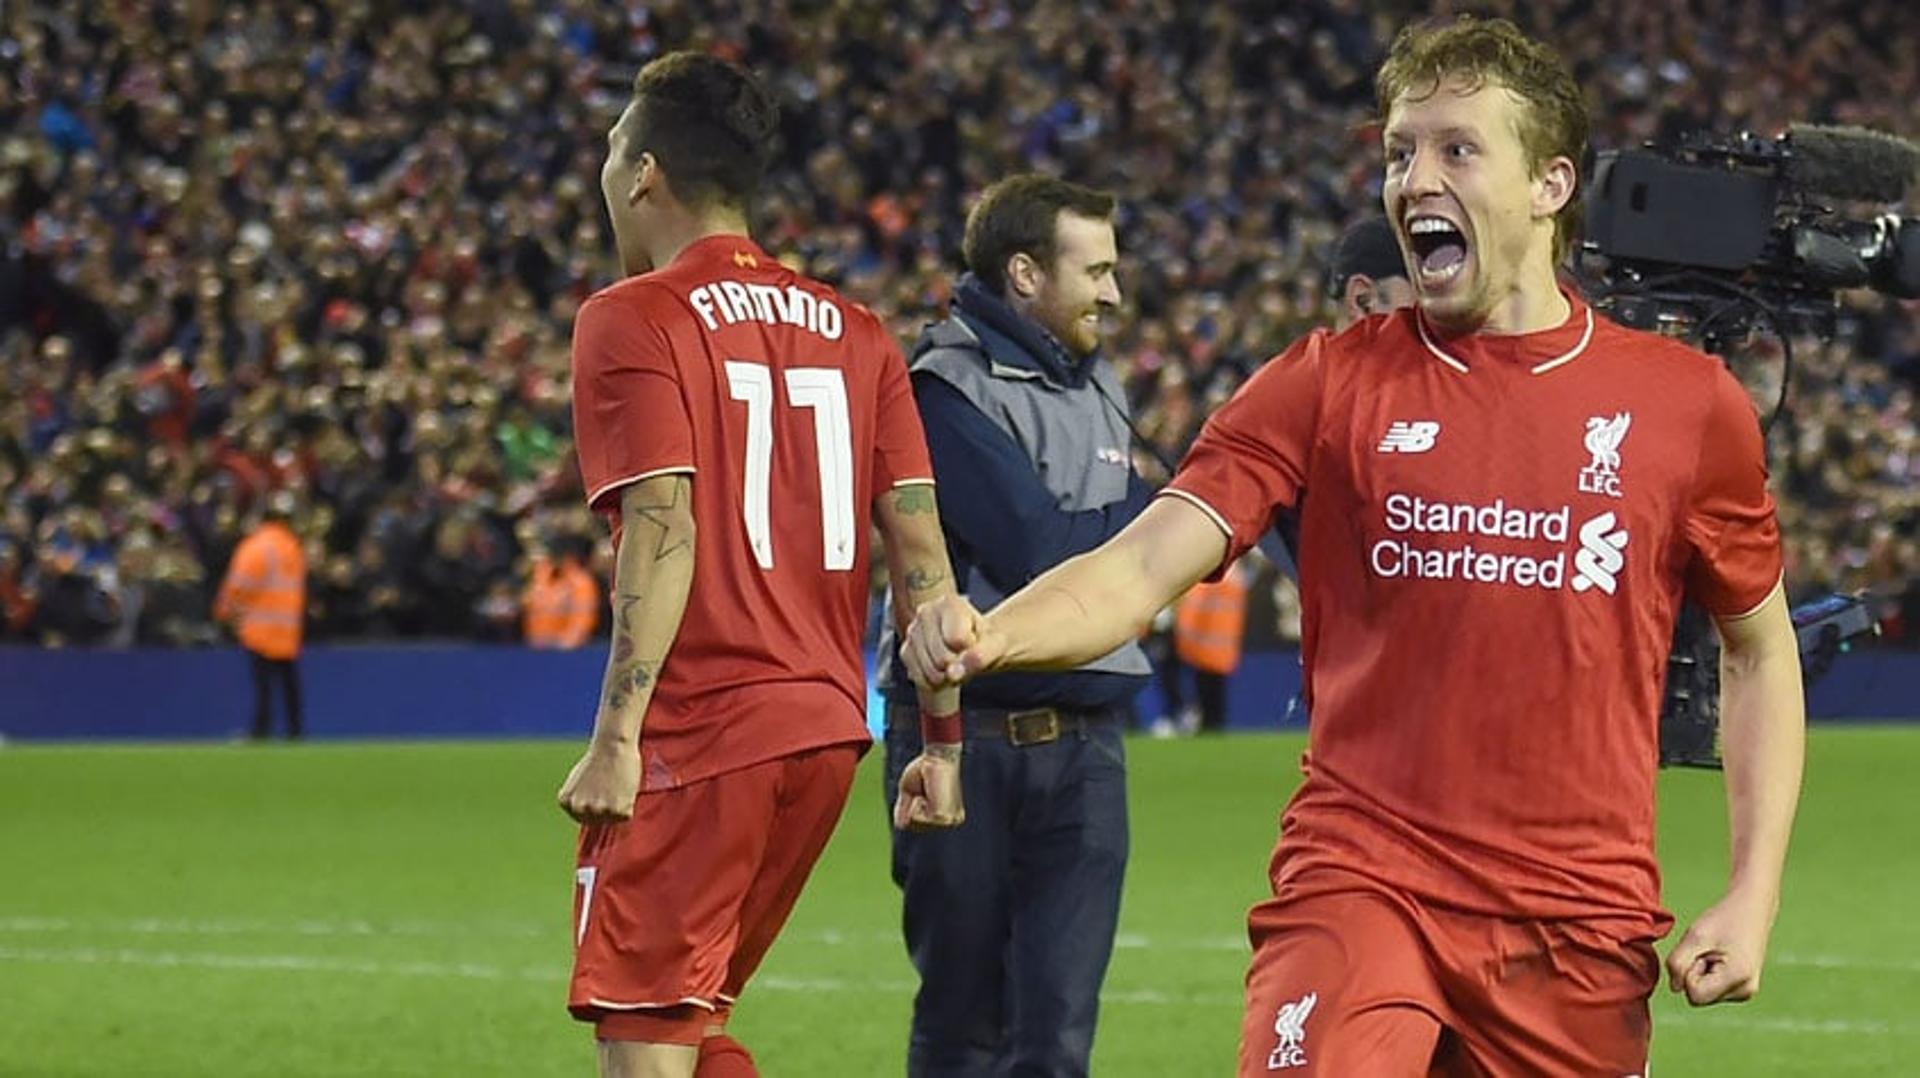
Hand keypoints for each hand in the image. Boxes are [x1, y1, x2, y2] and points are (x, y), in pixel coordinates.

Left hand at [557, 741, 640, 824]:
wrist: (612, 745)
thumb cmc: (599, 758)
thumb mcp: (577, 780)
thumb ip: (578, 798)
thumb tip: (586, 812)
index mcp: (565, 802)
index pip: (583, 816)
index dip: (595, 803)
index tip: (599, 788)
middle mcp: (579, 809)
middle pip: (597, 820)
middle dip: (606, 807)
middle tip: (611, 787)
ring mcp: (598, 811)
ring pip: (612, 819)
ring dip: (619, 806)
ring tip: (617, 785)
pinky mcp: (617, 811)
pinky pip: (626, 815)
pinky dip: (629, 803)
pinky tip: (624, 787)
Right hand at [893, 745, 963, 830]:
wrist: (938, 757)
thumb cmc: (924, 769)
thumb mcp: (909, 791)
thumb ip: (904, 809)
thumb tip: (901, 826)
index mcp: (946, 815)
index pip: (917, 822)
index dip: (911, 804)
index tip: (924, 788)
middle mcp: (950, 820)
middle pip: (915, 825)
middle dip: (911, 806)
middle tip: (925, 789)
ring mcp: (948, 820)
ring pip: (915, 824)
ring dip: (914, 806)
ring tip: (928, 791)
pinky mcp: (944, 817)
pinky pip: (916, 820)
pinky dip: (915, 805)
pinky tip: (928, 795)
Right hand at [903, 595, 1001, 686]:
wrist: (977, 644)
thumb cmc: (988, 640)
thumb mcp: (996, 646)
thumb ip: (979, 657)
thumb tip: (953, 673)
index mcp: (949, 603)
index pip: (957, 640)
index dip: (970, 650)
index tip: (975, 642)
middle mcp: (926, 612)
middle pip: (943, 659)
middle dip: (958, 665)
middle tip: (965, 654)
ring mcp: (913, 632)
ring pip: (931, 672)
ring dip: (948, 676)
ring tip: (955, 661)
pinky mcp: (906, 651)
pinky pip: (919, 679)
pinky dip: (935, 683)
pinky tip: (943, 670)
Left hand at [1666, 888, 1777, 1005]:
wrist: (1751, 909)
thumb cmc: (1724, 919)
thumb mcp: (1694, 936)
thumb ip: (1677, 963)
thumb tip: (1674, 988)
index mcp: (1738, 980)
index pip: (1694, 996)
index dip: (1689, 973)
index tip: (1701, 953)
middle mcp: (1744, 992)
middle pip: (1698, 996)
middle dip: (1694, 973)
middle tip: (1708, 950)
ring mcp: (1745, 992)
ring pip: (1703, 993)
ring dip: (1700, 972)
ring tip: (1715, 951)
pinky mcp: (1741, 988)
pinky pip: (1711, 988)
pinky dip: (1708, 973)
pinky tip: (1719, 956)